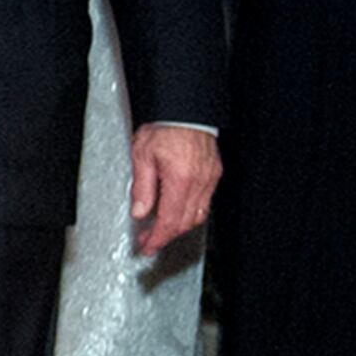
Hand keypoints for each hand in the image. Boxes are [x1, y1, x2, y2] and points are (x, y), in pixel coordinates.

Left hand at [128, 124, 219, 255]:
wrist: (185, 108)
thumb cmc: (164, 126)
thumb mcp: (142, 156)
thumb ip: (142, 187)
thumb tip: (140, 212)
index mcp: (180, 180)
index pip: (169, 221)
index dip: (157, 239)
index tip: (147, 247)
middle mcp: (199, 182)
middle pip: (185, 223)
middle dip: (166, 235)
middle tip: (149, 239)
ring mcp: (210, 178)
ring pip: (198, 215)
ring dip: (179, 225)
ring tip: (161, 227)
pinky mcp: (214, 173)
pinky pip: (205, 201)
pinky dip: (191, 211)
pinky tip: (178, 209)